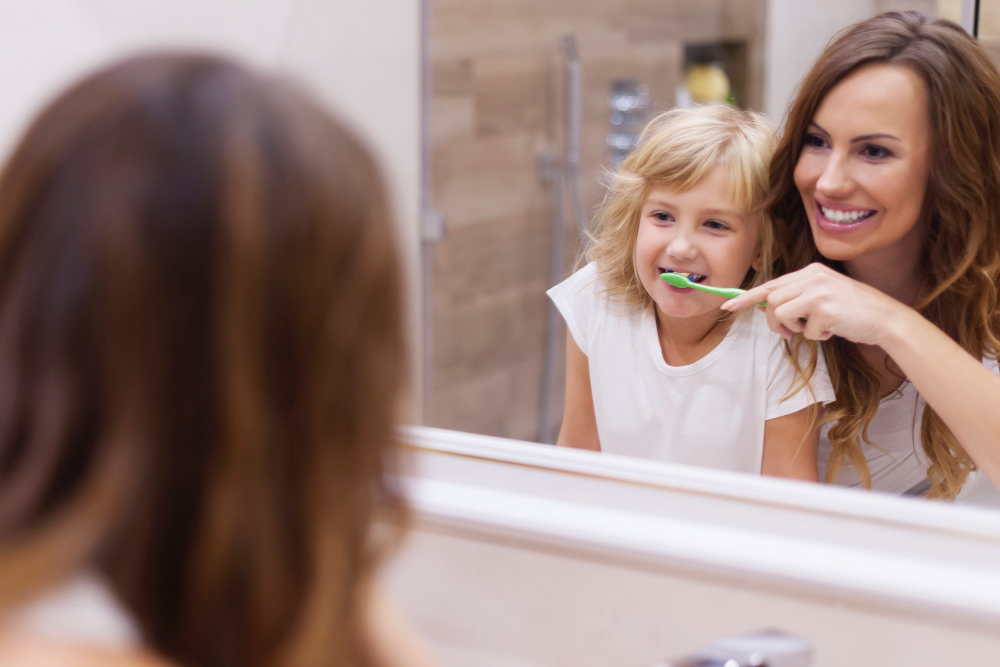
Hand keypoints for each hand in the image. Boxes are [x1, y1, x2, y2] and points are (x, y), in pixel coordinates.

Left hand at [721, 263, 907, 345]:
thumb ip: (799, 297)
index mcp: (811, 272)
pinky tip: (834, 330)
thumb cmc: (854, 312)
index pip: (772, 283)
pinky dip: (817, 336)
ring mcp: (819, 291)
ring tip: (812, 330)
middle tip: (788, 332)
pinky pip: (805, 330)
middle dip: (773, 322)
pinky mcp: (825, 308)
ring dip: (792, 329)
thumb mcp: (824, 296)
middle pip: (771, 300)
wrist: (887, 319)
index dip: (747, 297)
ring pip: (780, 313)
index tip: (728, 306)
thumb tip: (767, 307)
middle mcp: (813, 277)